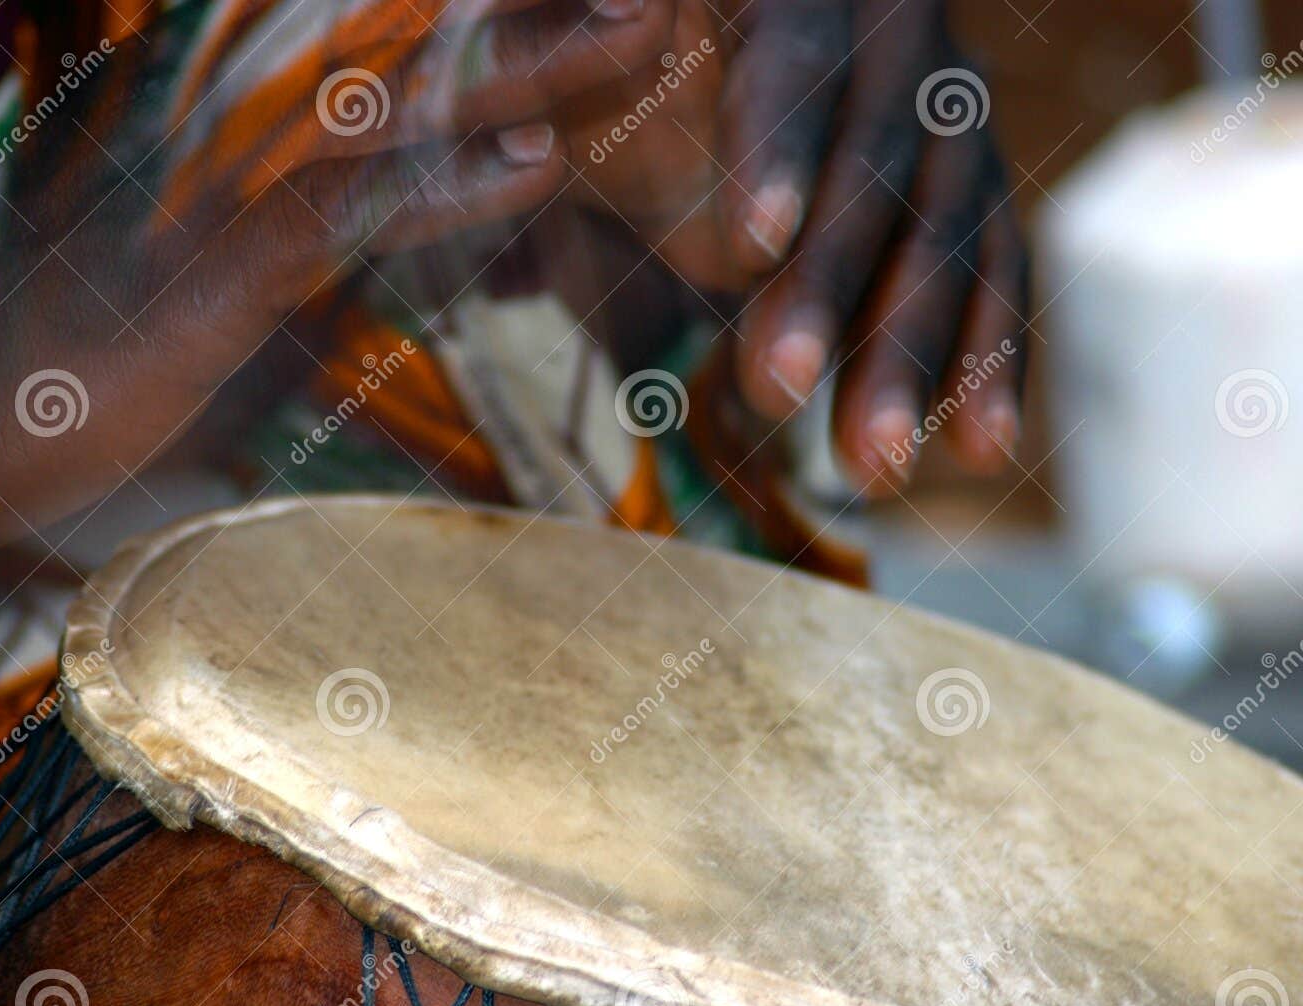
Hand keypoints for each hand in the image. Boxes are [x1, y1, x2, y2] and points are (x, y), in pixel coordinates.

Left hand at [562, 0, 1028, 492]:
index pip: (794, 59)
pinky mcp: (973, 189)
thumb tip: (499, 35)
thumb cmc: (624, 63)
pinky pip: (999, 275)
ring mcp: (949, 115)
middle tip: (778, 392)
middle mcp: (897, 34)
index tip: (746, 247)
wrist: (701, 72)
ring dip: (912, 357)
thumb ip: (551, 43)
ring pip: (950, 234)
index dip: (776, 150)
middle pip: (881, 165)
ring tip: (876, 470)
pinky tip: (981, 451)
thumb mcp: (581, 52)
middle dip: (833, 288)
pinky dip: (988, 364)